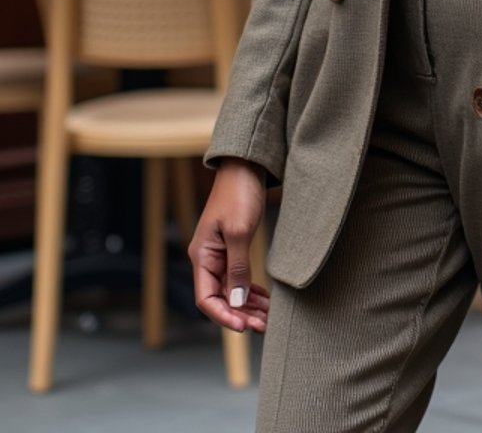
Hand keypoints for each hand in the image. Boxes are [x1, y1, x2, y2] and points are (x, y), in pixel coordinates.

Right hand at [189, 158, 270, 333]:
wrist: (246, 166)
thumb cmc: (239, 193)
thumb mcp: (240, 231)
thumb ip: (238, 268)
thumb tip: (237, 301)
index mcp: (203, 255)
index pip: (206, 299)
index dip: (223, 316)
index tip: (244, 327)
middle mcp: (208, 258)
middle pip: (220, 298)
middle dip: (240, 314)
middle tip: (263, 326)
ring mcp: (220, 253)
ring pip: (232, 290)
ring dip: (248, 305)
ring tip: (267, 317)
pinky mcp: (233, 247)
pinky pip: (238, 277)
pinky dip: (250, 290)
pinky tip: (264, 299)